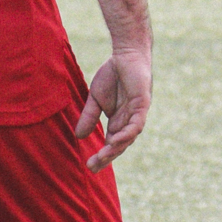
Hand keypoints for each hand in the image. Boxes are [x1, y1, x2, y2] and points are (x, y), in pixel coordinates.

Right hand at [75, 47, 152, 166]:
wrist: (126, 54)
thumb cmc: (113, 75)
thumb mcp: (95, 98)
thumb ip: (89, 116)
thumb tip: (79, 137)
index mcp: (118, 121)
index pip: (111, 143)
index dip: (102, 155)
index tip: (89, 166)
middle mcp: (129, 121)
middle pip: (120, 145)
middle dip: (107, 157)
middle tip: (93, 167)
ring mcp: (137, 114)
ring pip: (128, 137)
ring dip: (115, 148)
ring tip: (102, 157)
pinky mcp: (143, 104)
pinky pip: (136, 123)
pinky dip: (127, 133)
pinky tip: (115, 140)